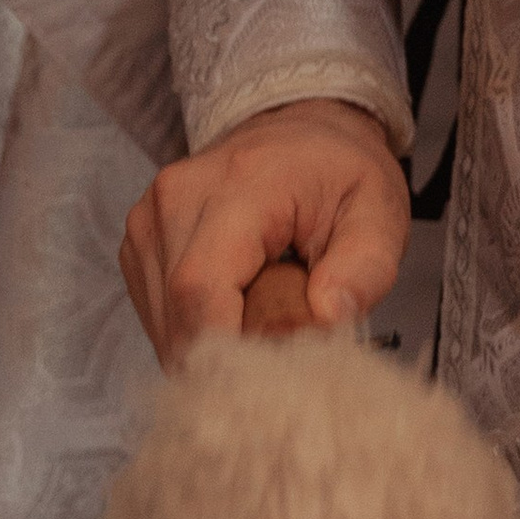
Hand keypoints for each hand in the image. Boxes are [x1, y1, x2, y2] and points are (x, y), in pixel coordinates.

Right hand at [118, 98, 410, 365]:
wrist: (300, 131)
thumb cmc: (339, 172)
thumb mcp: (380, 211)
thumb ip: (366, 267)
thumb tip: (329, 315)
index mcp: (238, 183)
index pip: (201, 288)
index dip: (225, 351)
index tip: (268, 387)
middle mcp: (176, 197)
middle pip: (180, 316)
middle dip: (229, 357)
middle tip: (282, 360)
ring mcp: (148, 221)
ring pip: (164, 324)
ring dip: (212, 346)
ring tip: (264, 321)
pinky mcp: (139, 245)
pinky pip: (158, 315)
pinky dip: (196, 332)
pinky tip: (236, 312)